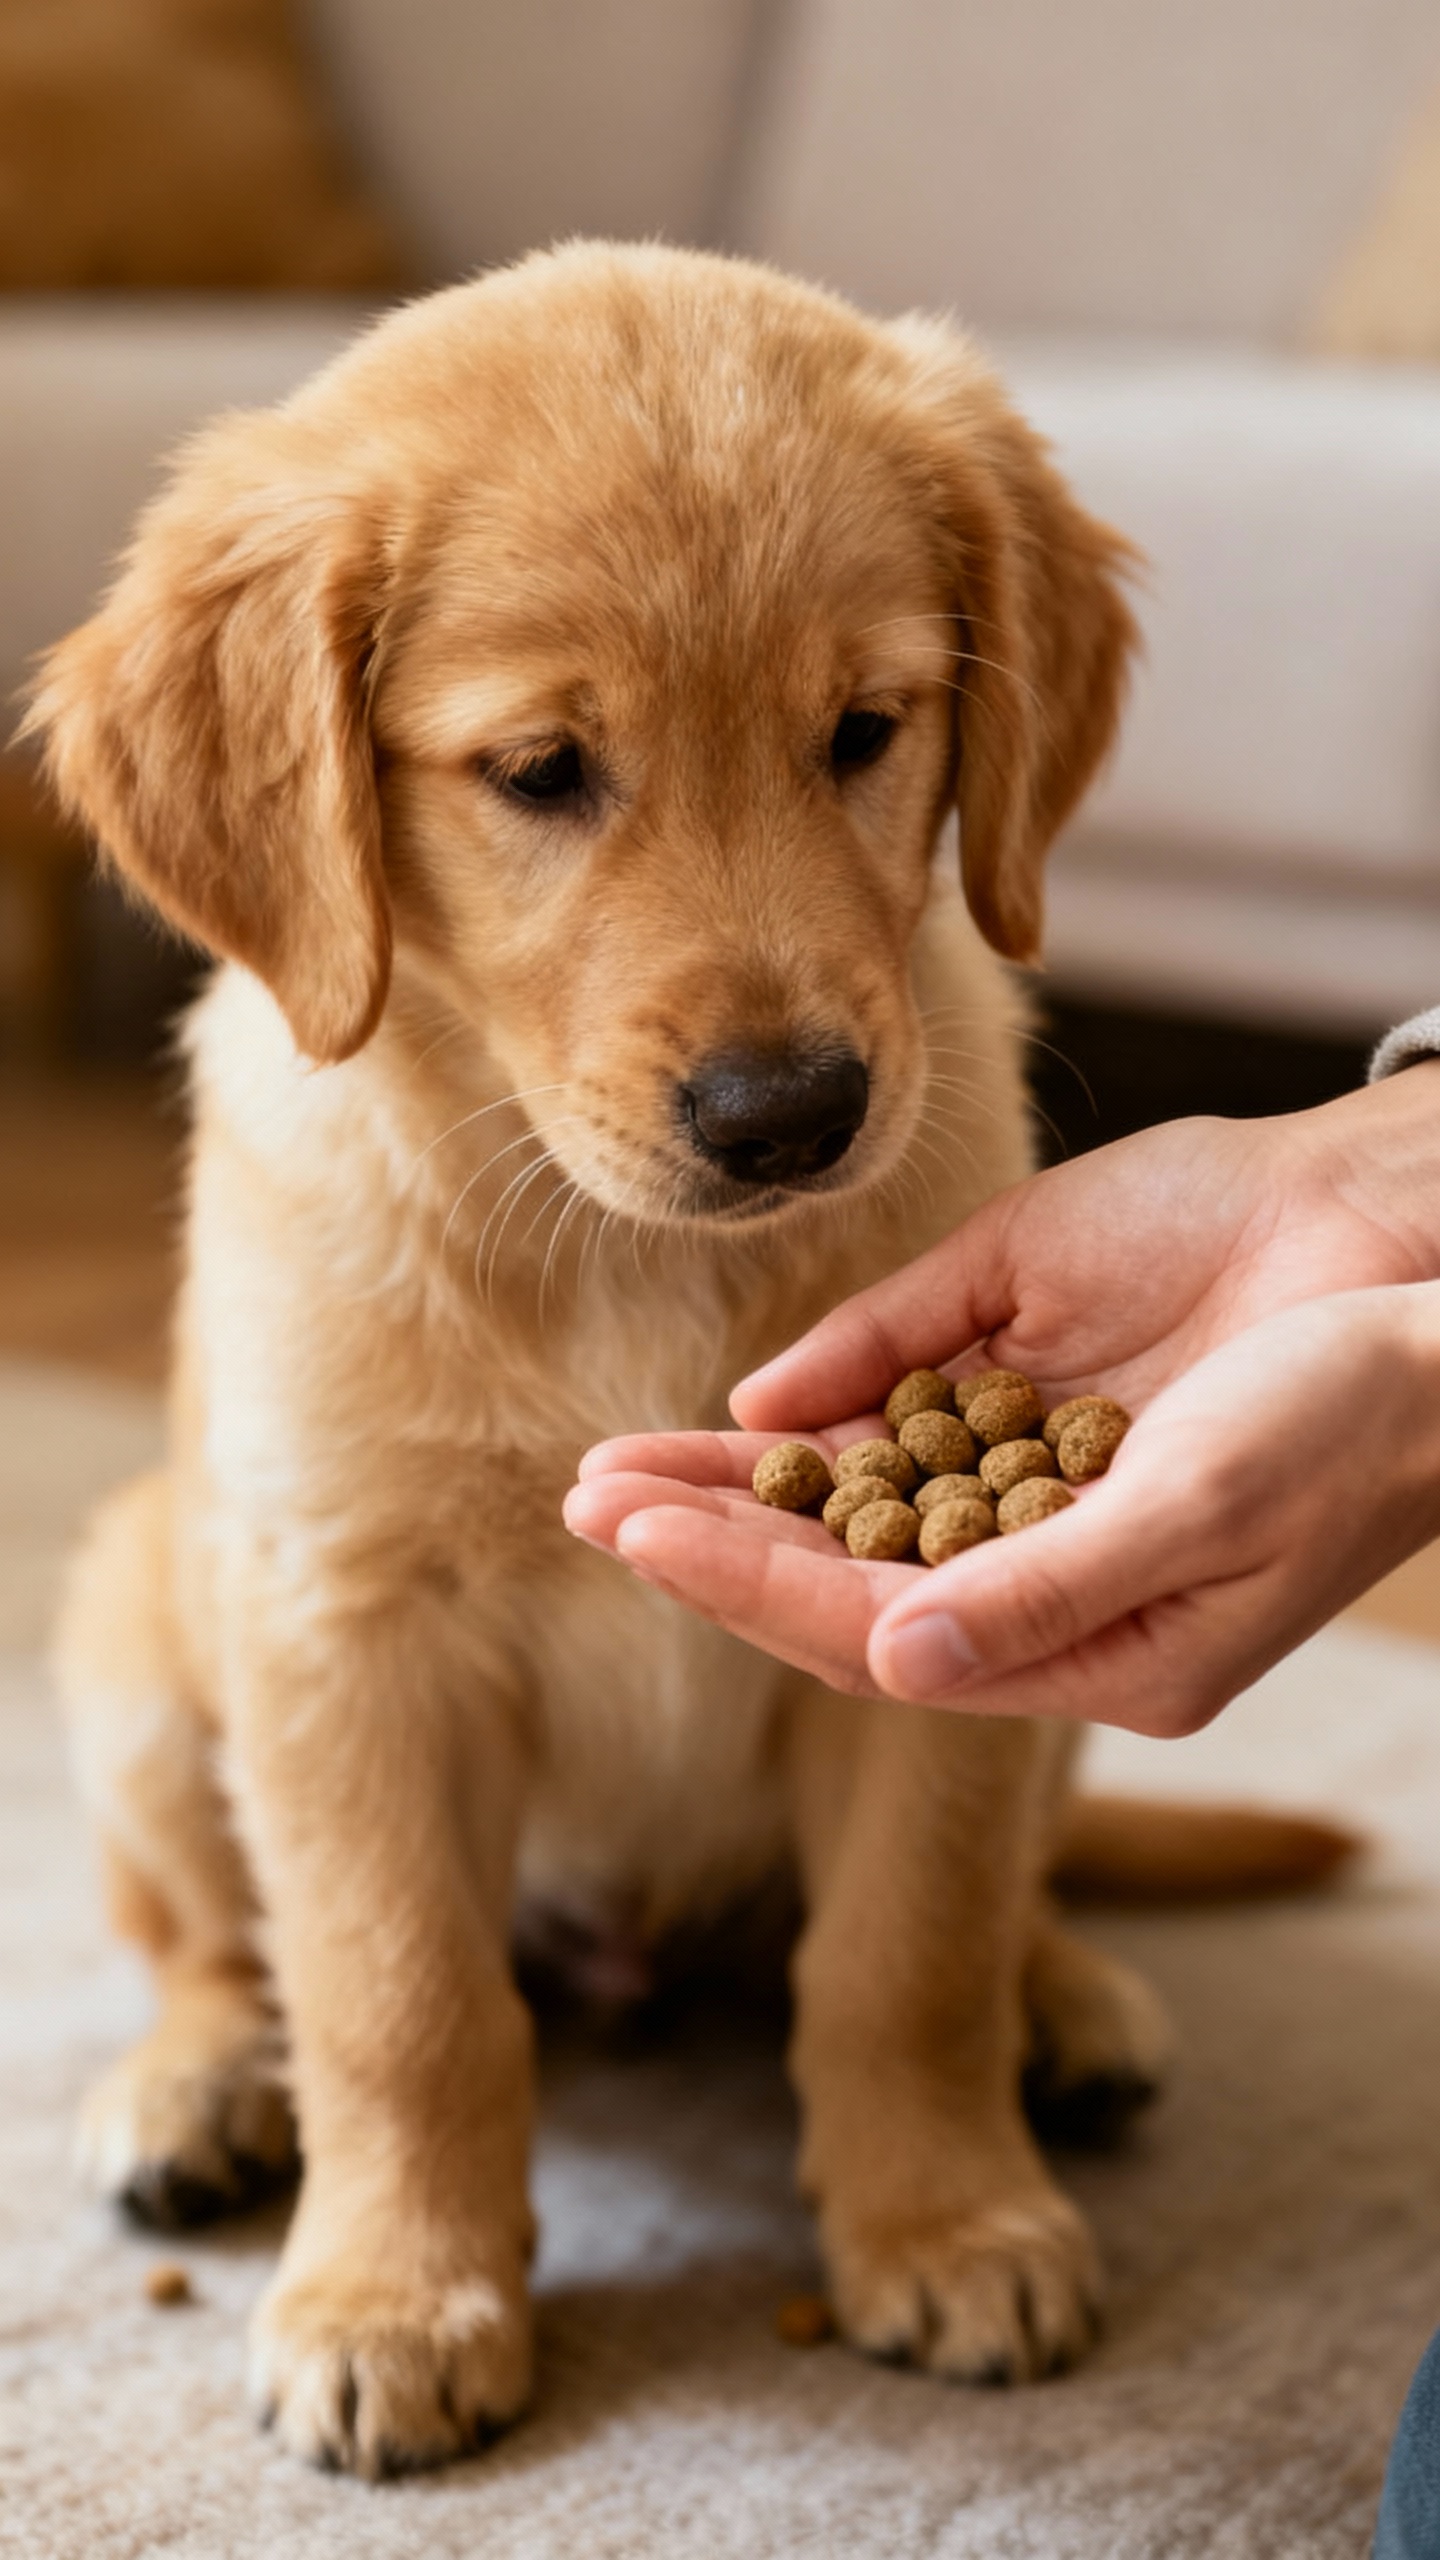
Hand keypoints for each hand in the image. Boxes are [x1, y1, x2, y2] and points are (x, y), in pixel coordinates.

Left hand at [565, 1073, 1439, 1732]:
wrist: (1429, 1275)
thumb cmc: (1352, 1417)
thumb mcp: (1207, 1513)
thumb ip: (1048, 1592)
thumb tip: (890, 1663)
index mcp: (1095, 1643)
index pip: (879, 1627)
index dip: (749, 1581)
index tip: (634, 1537)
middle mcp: (1052, 1564)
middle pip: (847, 1571)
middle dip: (714, 1537)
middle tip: (581, 1501)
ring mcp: (1043, 1464)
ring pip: (862, 1490)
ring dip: (743, 1481)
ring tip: (612, 1470)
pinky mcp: (1050, 1369)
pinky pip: (914, 1393)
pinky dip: (827, 1402)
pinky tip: (745, 1410)